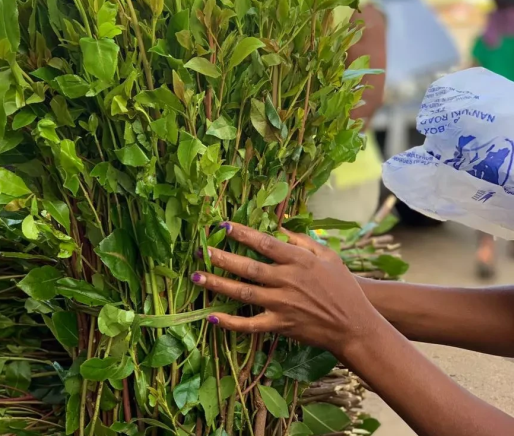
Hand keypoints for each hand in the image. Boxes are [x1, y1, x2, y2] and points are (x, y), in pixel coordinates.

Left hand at [191, 222, 380, 356]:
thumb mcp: (328, 255)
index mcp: (298, 260)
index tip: (222, 225)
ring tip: (196, 276)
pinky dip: (230, 322)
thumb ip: (302, 240)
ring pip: (243, 293)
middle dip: (221, 257)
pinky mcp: (280, 325)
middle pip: (247, 267)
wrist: (355, 326)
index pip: (265, 243)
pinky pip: (250, 324)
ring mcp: (282, 304)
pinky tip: (212, 316)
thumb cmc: (343, 287)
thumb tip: (279, 225)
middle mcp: (287, 280)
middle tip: (200, 249)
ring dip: (218, 284)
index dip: (243, 233)